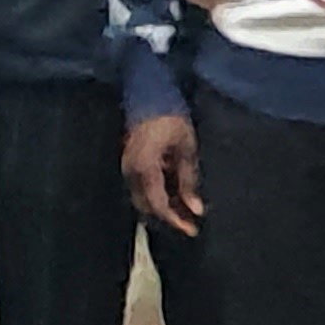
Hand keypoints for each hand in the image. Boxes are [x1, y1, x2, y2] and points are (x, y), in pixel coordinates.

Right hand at [124, 110, 203, 235]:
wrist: (150, 95)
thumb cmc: (171, 119)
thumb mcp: (186, 149)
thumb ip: (189, 180)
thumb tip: (196, 209)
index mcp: (145, 168)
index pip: (158, 205)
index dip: (175, 220)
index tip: (191, 229)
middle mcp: (131, 172)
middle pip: (148, 206)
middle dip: (169, 217)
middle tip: (190, 223)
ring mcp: (127, 168)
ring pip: (143, 199)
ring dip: (163, 207)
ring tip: (184, 210)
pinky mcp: (130, 164)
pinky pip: (141, 188)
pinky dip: (157, 195)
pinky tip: (173, 194)